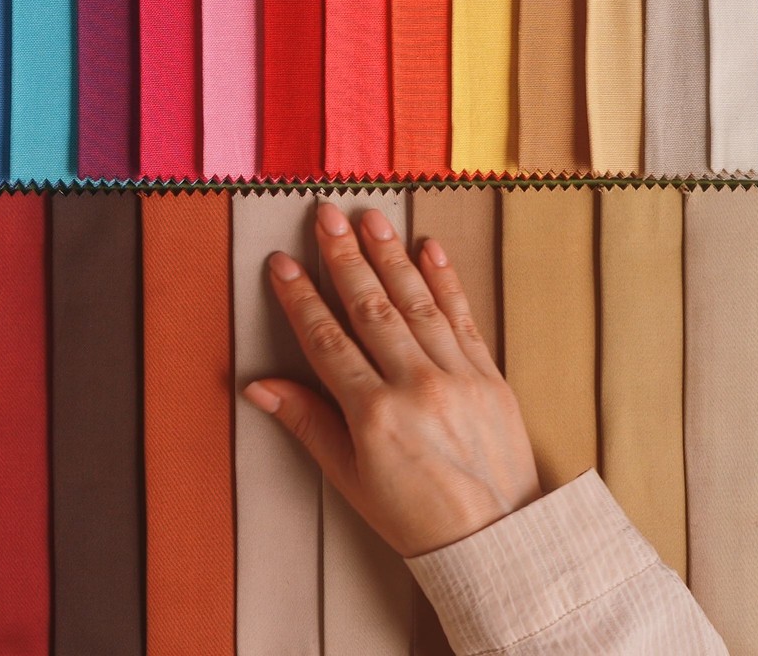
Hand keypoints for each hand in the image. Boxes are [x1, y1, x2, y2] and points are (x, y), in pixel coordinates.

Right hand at [243, 201, 540, 557]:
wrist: (498, 540)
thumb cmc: (417, 517)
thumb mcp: (349, 478)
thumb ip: (307, 422)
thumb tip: (259, 387)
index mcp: (374, 414)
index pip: (326, 340)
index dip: (300, 298)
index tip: (282, 264)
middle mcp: (416, 386)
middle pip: (370, 307)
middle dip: (344, 257)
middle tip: (325, 216)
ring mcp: (457, 377)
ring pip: (416, 302)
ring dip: (389, 256)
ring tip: (369, 219)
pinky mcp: (490, 377)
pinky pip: (463, 318)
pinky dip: (445, 281)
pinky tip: (429, 250)